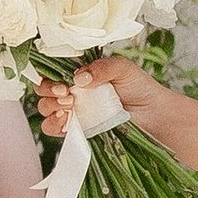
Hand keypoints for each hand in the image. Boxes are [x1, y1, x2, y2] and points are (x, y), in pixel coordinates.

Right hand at [34, 55, 165, 142]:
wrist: (153, 114)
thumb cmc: (139, 88)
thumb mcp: (122, 69)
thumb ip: (102, 68)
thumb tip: (79, 77)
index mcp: (79, 74)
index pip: (51, 71)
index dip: (49, 76)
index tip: (63, 83)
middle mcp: (72, 91)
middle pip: (43, 90)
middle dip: (48, 92)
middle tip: (67, 95)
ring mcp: (73, 111)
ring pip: (45, 109)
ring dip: (50, 108)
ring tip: (70, 108)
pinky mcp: (77, 130)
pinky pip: (54, 129)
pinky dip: (54, 125)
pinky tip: (68, 121)